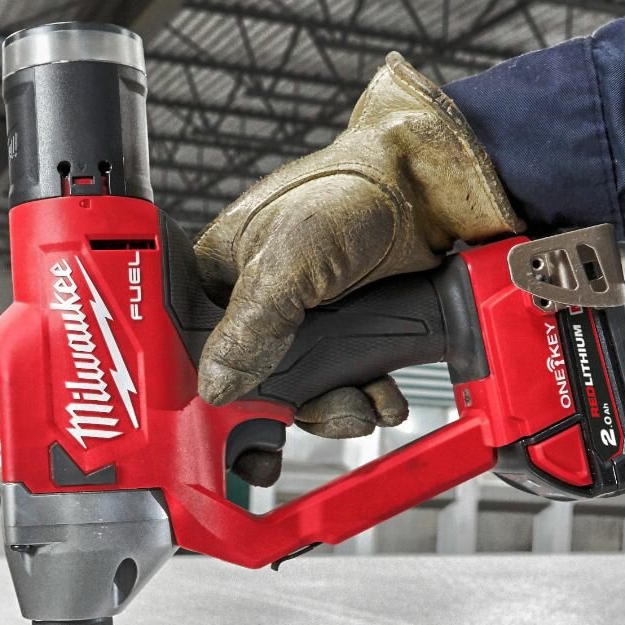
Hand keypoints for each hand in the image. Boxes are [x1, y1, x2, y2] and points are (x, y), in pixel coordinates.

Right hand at [195, 52, 520, 483]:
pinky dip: (366, 402)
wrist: (431, 190)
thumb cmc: (349, 191)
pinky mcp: (346, 339)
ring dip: (335, 413)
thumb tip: (215, 385)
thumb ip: (253, 322)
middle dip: (284, 416)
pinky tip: (383, 396)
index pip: (193, 354)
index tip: (227, 431)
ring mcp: (302, 327)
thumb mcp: (290, 255)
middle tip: (302, 433)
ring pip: (303, 397)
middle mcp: (255, 309)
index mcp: (216, 280)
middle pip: (252, 389)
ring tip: (361, 406)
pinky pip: (345, 388)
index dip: (210, 399)